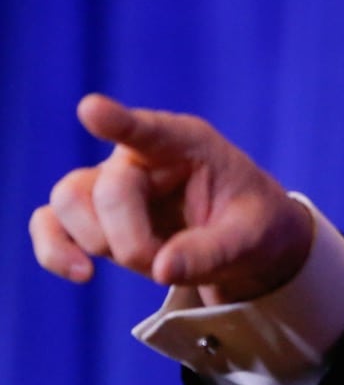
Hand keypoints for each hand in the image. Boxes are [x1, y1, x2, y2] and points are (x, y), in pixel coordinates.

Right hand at [30, 94, 313, 304]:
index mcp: (187, 144)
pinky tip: (81, 274)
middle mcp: (140, 156)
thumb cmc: (253, 225)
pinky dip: (54, 249)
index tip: (92, 110)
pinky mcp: (93, 214)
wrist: (246, 242)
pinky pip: (50, 223)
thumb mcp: (252, 238)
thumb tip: (162, 270)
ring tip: (147, 264)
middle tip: (168, 266)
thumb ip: (213, 251)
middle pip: (106, 190)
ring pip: (69, 202)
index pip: (149, 130)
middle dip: (131, 240)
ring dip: (98, 243)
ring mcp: (111, 183)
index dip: (118, 122)